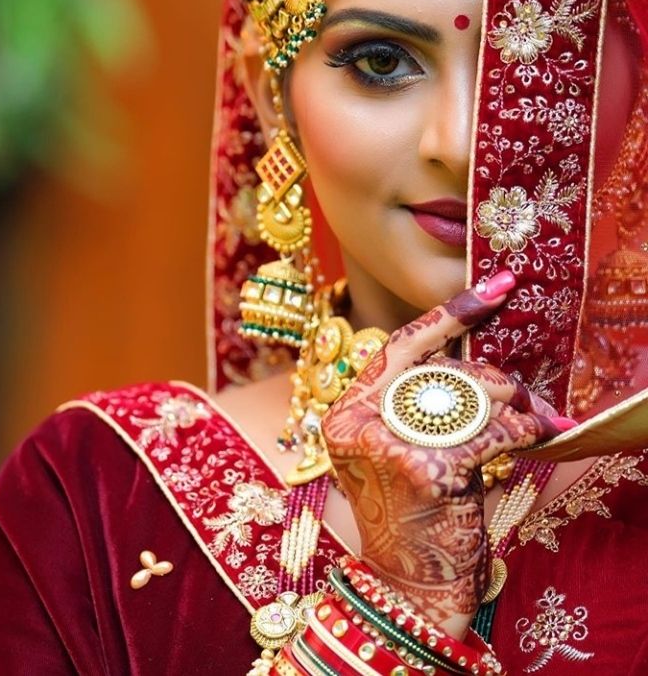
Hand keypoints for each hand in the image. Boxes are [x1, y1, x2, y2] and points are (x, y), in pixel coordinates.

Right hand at [321, 272, 562, 637]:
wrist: (408, 587)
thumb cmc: (408, 516)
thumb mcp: (392, 451)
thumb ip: (410, 404)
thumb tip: (468, 358)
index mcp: (343, 415)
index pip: (397, 347)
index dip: (448, 315)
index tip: (493, 288)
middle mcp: (355, 424)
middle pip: (438, 368)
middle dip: (487, 375)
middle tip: (517, 389)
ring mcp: (387, 446)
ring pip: (467, 395)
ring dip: (508, 402)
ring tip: (526, 415)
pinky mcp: (426, 469)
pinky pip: (489, 429)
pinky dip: (521, 429)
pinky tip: (534, 434)